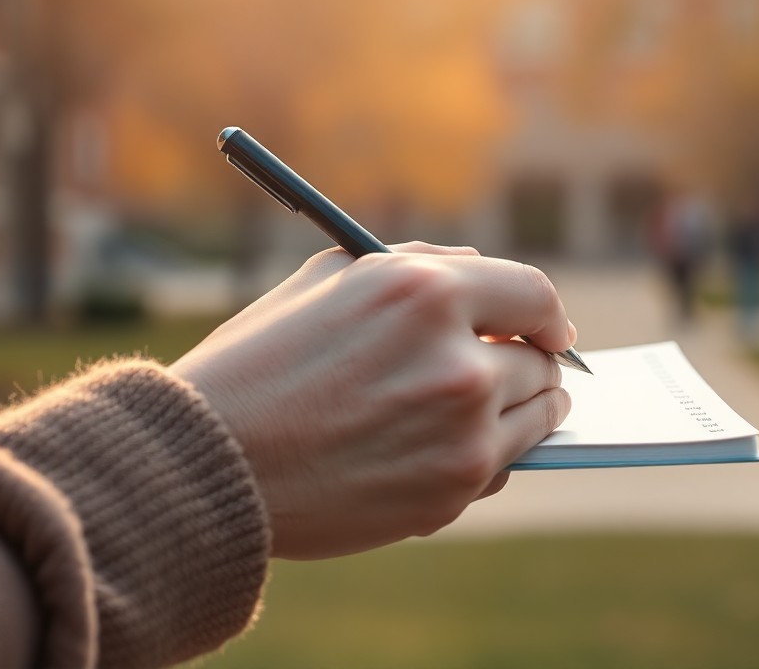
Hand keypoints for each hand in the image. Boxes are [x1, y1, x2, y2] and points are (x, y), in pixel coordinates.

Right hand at [170, 242, 574, 559]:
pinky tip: (444, 448)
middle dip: (531, 362)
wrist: (209, 464)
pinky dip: (487, 455)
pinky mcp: (452, 492)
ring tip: (489, 408)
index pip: (535, 296)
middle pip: (541, 362)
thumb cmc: (258, 362)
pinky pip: (501, 466)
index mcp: (427, 293)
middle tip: (515, 368)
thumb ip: (416, 265)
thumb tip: (481, 273)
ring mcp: (463, 435)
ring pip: (536, 417)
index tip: (549, 328)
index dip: (548, 314)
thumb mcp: (327, 280)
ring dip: (523, 409)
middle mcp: (459, 363)